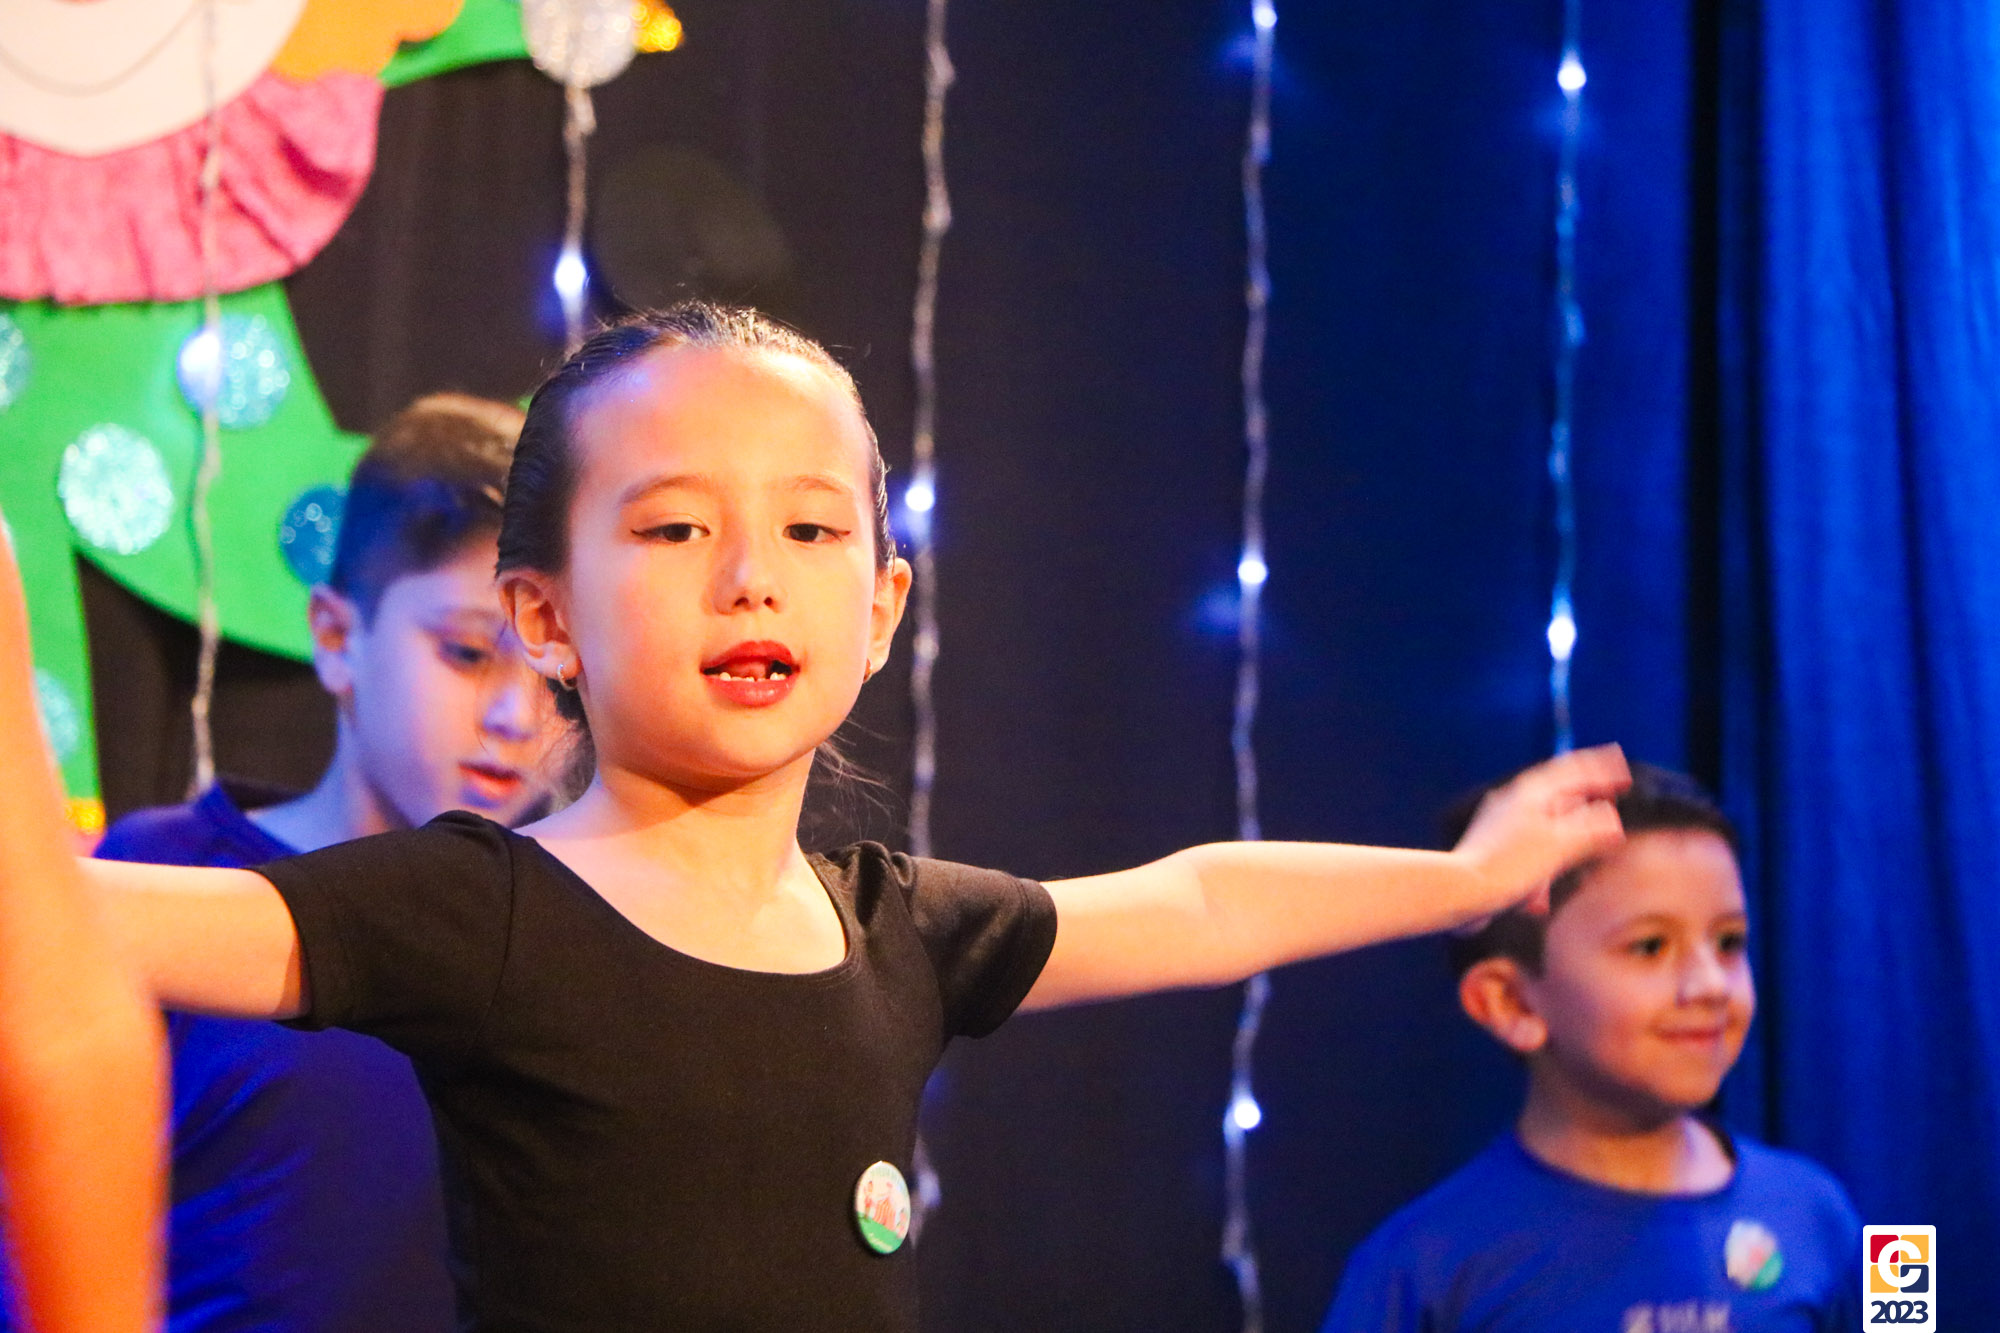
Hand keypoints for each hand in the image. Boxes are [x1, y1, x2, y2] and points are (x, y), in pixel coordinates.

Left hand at [1451, 744, 1628, 918]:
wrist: (1460, 889)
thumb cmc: (1510, 865)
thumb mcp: (1560, 844)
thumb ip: (1590, 829)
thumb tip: (1613, 819)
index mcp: (1530, 793)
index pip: (1572, 770)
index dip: (1600, 768)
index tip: (1622, 767)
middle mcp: (1513, 802)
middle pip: (1557, 791)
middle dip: (1584, 794)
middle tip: (1608, 792)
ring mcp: (1501, 824)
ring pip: (1543, 819)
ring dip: (1567, 828)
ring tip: (1586, 831)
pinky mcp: (1493, 848)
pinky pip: (1530, 845)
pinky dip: (1548, 853)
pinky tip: (1552, 875)